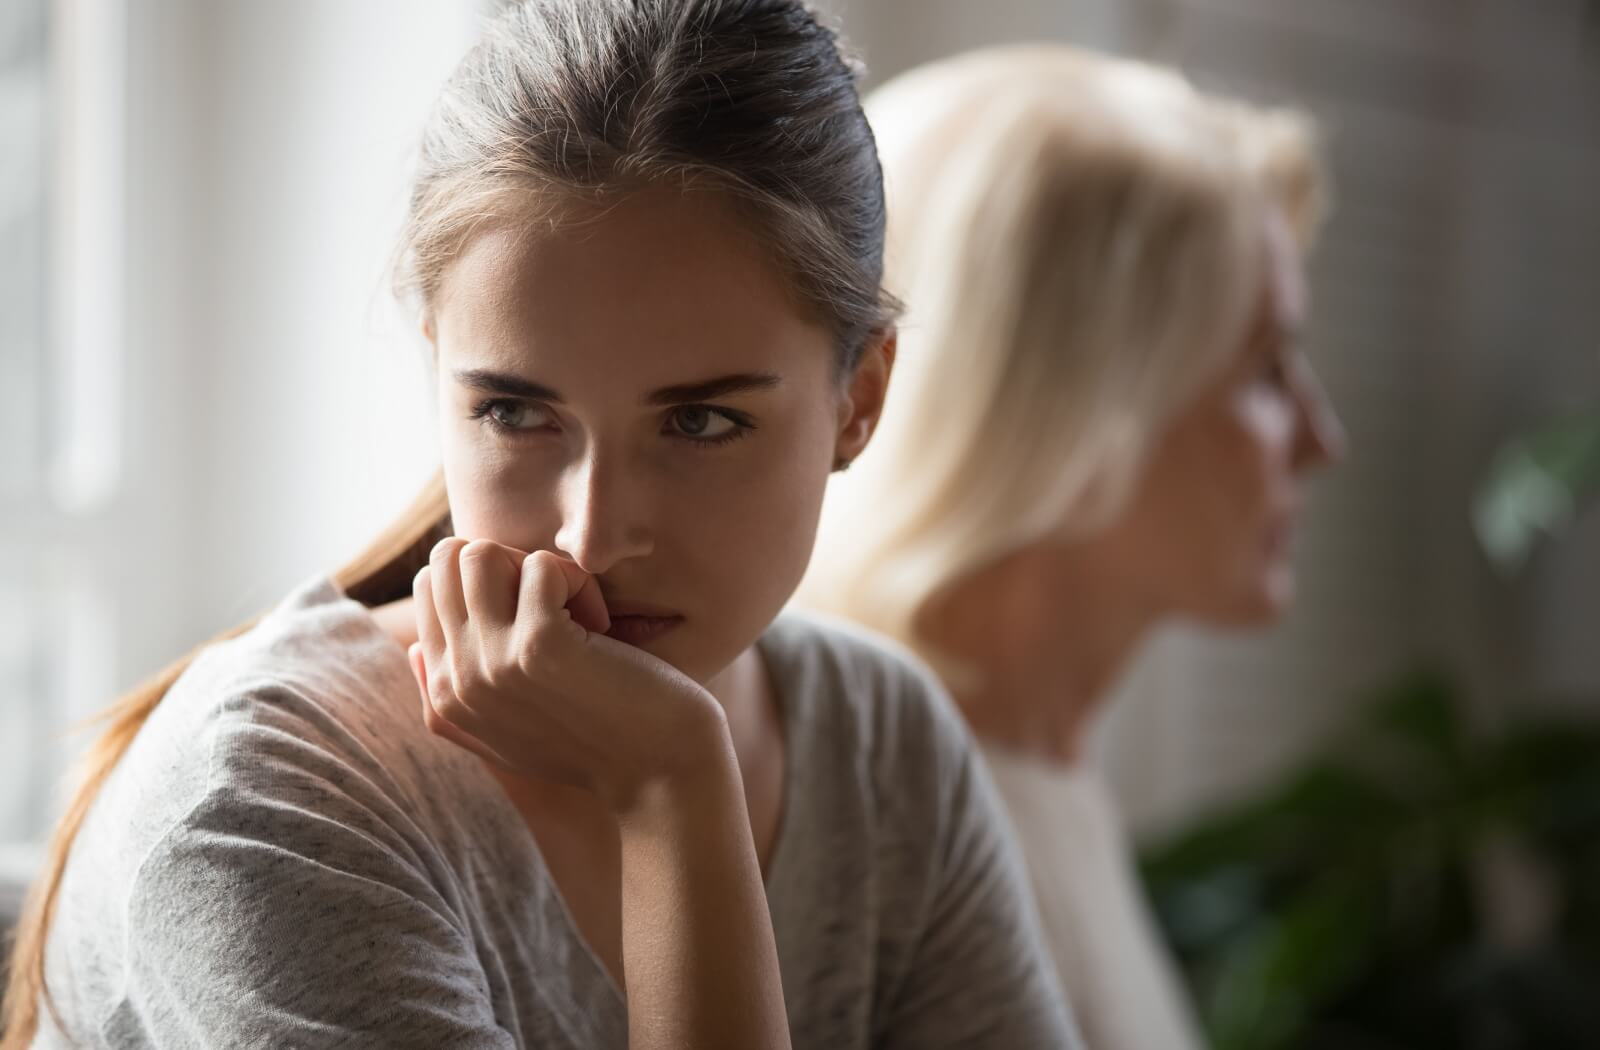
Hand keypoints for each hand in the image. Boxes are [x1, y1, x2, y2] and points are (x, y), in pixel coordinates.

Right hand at [409, 537, 729, 811]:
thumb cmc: (593, 748)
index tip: (536, 621)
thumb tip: (412, 647)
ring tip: (575, 613)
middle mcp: (456, 679)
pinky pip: (543, 565)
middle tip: (556, 608)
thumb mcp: (503, 736)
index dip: (492, 581)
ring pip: (481, 552)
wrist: (658, 779)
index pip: (430, 585)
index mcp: (443, 693)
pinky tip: (601, 627)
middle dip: (509, 565)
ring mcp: (493, 662)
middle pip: (448, 559)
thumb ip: (449, 698)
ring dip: (539, 569)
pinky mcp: (539, 646)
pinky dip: (580, 583)